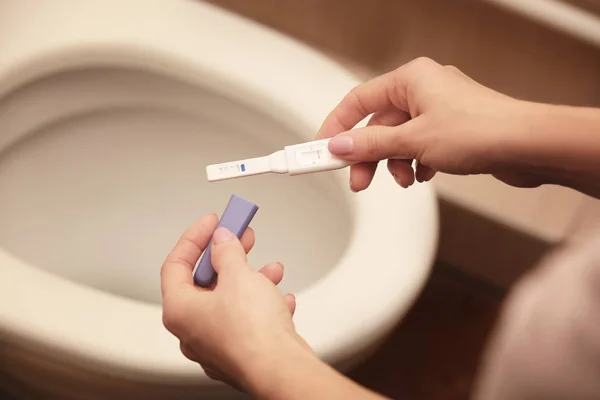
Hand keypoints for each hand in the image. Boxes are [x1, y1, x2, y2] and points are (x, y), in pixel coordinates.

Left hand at [160, 214, 311, 391]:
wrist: (280, 369)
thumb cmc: (252, 332)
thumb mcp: (238, 276)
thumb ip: (227, 252)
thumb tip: (221, 241)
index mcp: (180, 311)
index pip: (176, 265)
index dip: (194, 239)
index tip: (212, 223)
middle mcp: (193, 331)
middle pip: (205, 282)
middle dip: (228, 257)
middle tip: (241, 237)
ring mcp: (216, 345)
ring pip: (230, 302)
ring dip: (251, 281)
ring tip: (271, 271)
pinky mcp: (240, 353)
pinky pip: (248, 322)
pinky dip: (263, 306)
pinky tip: (281, 300)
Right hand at [316, 57, 545, 190]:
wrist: (529, 146)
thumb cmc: (481, 130)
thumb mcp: (413, 140)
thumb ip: (371, 145)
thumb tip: (339, 146)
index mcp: (410, 79)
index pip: (358, 101)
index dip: (336, 125)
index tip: (320, 148)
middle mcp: (423, 90)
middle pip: (377, 124)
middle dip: (367, 155)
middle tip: (356, 180)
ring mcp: (438, 110)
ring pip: (398, 139)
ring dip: (393, 163)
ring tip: (402, 179)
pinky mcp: (451, 130)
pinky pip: (418, 147)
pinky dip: (414, 164)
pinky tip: (423, 175)